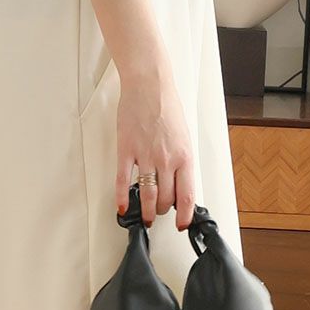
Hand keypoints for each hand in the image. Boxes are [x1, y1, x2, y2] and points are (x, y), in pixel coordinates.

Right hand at [114, 67, 195, 229]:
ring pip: (147, 194)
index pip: (187, 195)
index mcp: (184, 156)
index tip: (182, 224)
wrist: (149, 85)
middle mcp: (167, 159)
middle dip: (162, 210)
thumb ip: (181, 161)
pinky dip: (122, 197)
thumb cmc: (167, 107)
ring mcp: (146, 155)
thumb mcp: (184, 136)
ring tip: (145, 218)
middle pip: (166, 198)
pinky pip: (124, 181)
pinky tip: (122, 207)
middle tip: (159, 213)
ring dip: (146, 211)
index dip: (185, 215)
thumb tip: (179, 184)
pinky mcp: (127, 150)